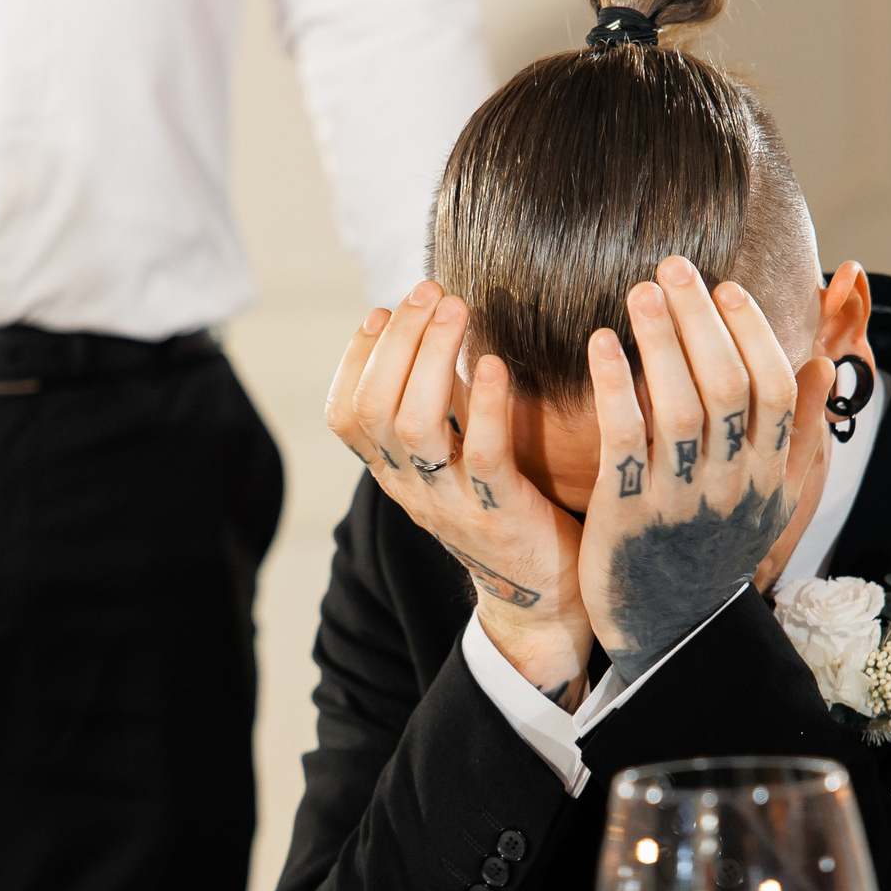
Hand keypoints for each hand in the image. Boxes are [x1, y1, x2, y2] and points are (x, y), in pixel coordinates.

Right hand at [326, 283, 594, 703]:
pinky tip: (494, 364)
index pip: (344, 414)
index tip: (383, 311)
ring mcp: (451, 505)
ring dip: (432, 357)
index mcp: (395, 474)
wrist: (546, 598)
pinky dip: (483, 403)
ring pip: (414, 425)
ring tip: (459, 311)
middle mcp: (411, 489)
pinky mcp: (499, 515)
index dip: (354, 358)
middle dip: (398, 340)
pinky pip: (480, 454)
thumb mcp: (457, 458)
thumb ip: (443, 404)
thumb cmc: (507, 509)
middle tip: (432, 292)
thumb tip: (430, 326)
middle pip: (374, 407)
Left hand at [580, 257, 834, 680]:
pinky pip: (625, 438)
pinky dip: (616, 385)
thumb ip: (796, 431)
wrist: (669, 630)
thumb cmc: (714, 548)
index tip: (724, 286)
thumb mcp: (770, 498)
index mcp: (768, 475)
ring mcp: (681, 501)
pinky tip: (599, 343)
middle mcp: (732, 486)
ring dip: (660, 340)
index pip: (773, 386)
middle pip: (727, 386)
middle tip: (672, 267)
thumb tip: (823, 362)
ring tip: (639, 291)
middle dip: (701, 319)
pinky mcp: (629, 515)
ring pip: (679, 407)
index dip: (750, 330)